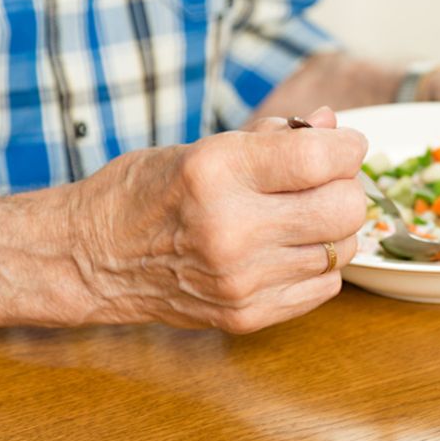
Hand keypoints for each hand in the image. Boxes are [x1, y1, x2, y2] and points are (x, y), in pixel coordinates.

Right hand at [71, 106, 367, 332]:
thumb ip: (276, 137)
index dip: (347, 146)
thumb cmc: (149, 191)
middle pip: (345, 209)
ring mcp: (240, 280)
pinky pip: (326, 286)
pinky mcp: (247, 316)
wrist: (92, 259)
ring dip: (332, 229)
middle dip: (346, 188)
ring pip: (341, 249)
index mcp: (216, 172)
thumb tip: (335, 124)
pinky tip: (286, 250)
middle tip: (325, 183)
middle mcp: (231, 229)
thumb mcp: (205, 146)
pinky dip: (318, 264)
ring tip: (298, 217)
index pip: (322, 158)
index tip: (343, 145)